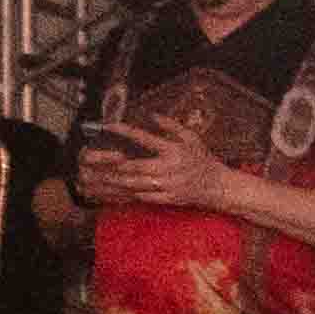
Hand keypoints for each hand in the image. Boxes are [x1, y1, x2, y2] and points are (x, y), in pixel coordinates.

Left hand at [78, 120, 240, 216]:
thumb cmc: (203, 160)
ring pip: (136, 183)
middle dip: (114, 164)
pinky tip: (118, 191)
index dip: (126, 131)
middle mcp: (170, 168)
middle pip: (135, 166)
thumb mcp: (192, 138)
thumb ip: (171, 126)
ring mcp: (169, 185)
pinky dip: (129, 193)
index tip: (110, 125)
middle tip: (96, 160)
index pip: (145, 139)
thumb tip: (152, 116)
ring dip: (117, 180)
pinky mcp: (168, 198)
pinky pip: (144, 196)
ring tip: (101, 176)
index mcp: (174, 151)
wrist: (218, 186)